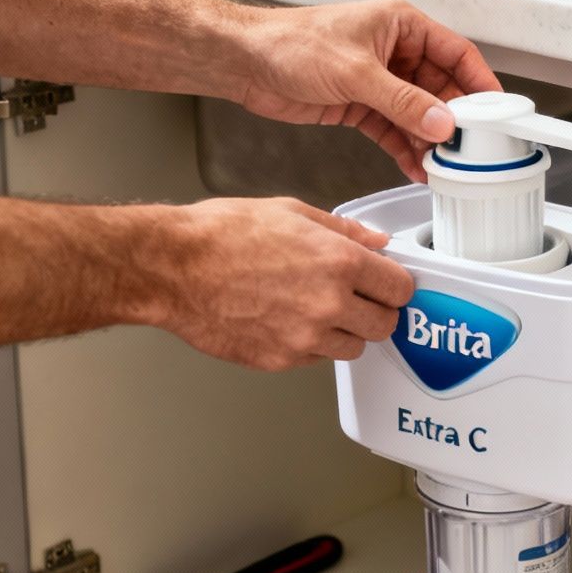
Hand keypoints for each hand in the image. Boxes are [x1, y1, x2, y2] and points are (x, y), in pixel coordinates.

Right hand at [157, 197, 413, 371]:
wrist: (172, 268)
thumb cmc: (221, 235)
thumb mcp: (290, 212)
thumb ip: (342, 231)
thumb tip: (375, 241)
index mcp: (338, 261)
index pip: (399, 289)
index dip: (394, 284)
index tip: (385, 282)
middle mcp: (328, 303)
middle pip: (384, 325)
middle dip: (376, 311)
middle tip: (357, 298)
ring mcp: (305, 337)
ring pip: (353, 348)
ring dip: (344, 331)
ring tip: (315, 308)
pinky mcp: (281, 360)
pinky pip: (315, 359)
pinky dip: (311, 344)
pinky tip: (287, 319)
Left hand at [233, 0, 502, 180]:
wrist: (244, 61)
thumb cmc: (289, 42)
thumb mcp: (356, 72)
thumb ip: (402, 101)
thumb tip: (440, 121)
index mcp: (401, 25)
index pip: (456, 53)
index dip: (479, 81)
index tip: (497, 110)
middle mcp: (394, 51)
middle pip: (441, 89)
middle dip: (454, 120)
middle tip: (470, 148)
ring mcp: (378, 80)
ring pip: (418, 114)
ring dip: (430, 140)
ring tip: (445, 166)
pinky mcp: (360, 105)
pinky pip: (393, 130)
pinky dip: (405, 150)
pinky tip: (416, 168)